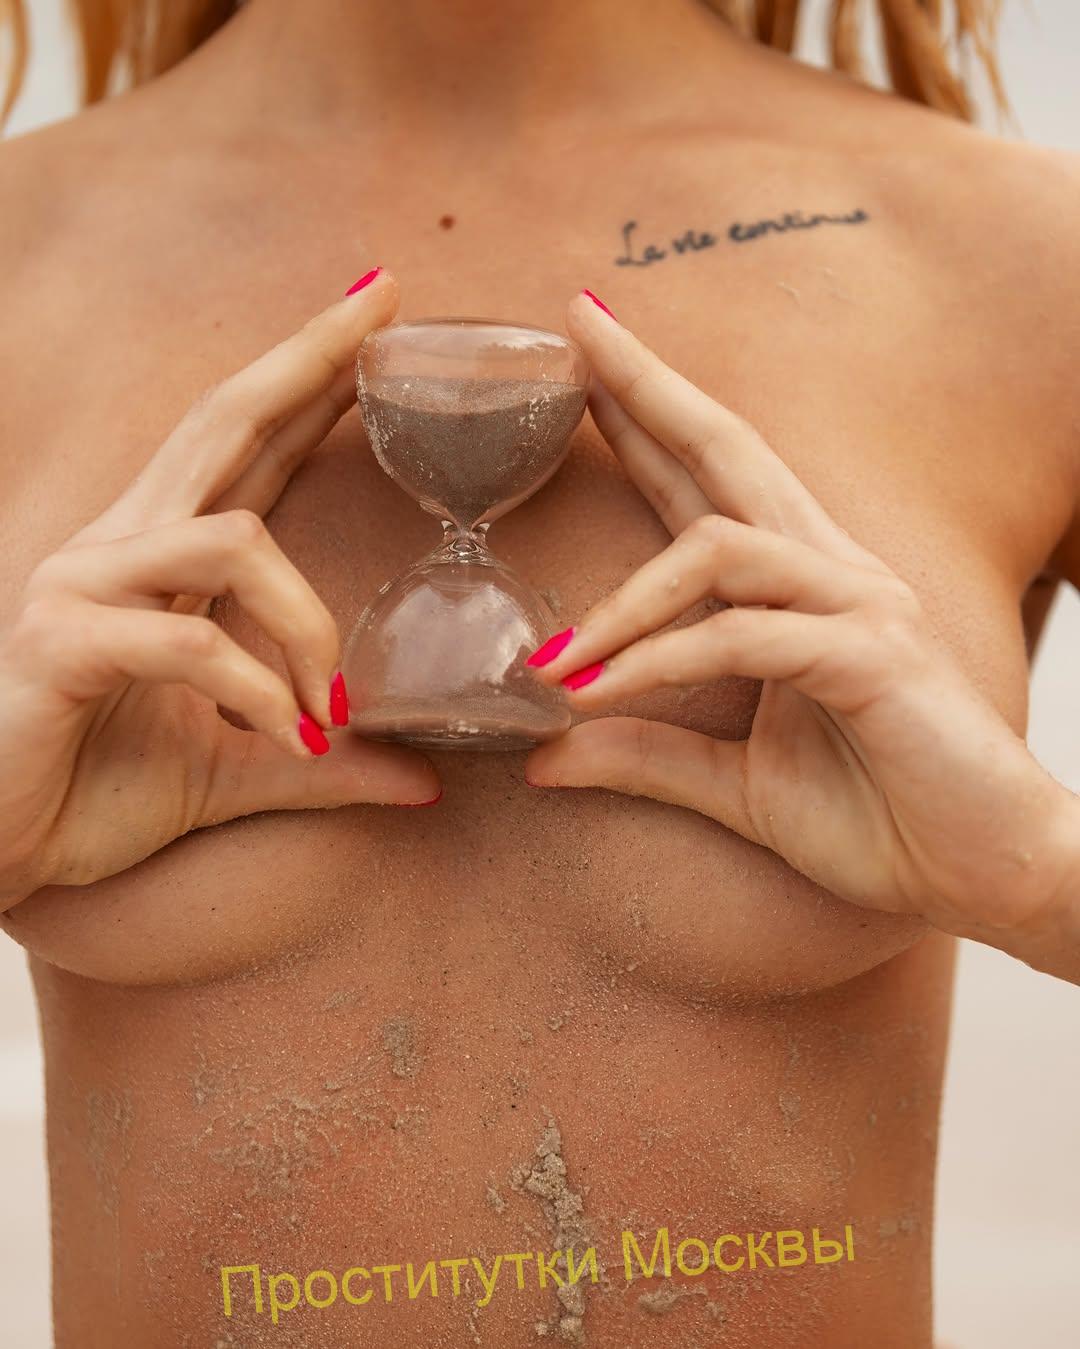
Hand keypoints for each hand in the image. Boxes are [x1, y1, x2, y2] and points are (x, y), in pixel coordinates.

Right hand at [0, 270, 439, 911]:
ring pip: (234, 540)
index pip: (248, 446)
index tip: (378, 312)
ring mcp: (82, 585)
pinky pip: (187, 641)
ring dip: (306, 623)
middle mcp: (119, 547)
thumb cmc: (94, 791)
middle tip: (385, 300)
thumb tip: (426, 782)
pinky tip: (291, 737)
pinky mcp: (61, 643)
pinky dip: (256, 690)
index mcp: (161, 559)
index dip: (309, 379)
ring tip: (330, 708)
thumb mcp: (242, 770)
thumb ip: (328, 763)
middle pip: (222, 423)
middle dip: (308, 362)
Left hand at [525, 292, 1079, 980]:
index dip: (647, 418)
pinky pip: (746, 635)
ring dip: (625, 600)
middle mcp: (831, 571)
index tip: (583, 360)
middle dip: (649, 385)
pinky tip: (601, 692)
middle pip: (729, 449)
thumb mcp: (736, 786)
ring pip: (720, 545)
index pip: (709, 480)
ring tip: (553, 662)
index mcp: (800, 587)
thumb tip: (542, 752)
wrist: (990, 873)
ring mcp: (859, 604)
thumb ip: (645, 755)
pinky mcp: (873, 656)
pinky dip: (663, 660)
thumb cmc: (883, 815)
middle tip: (578, 320)